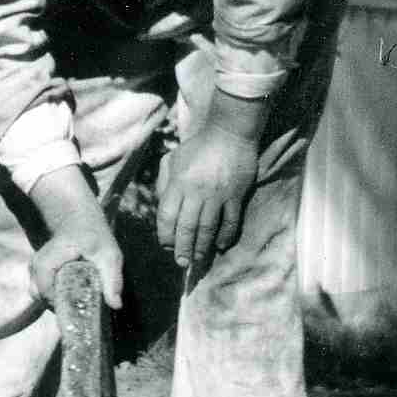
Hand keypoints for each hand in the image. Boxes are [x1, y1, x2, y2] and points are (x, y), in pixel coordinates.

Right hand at [26, 166, 123, 308]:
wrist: (77, 218)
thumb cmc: (94, 235)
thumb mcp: (109, 256)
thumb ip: (112, 280)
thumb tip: (116, 305)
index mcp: (51, 259)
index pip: (46, 290)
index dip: (59, 304)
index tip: (77, 311)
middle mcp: (37, 263)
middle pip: (40, 295)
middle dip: (58, 306)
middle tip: (79, 309)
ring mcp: (34, 266)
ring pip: (38, 294)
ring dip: (55, 301)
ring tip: (75, 301)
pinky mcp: (36, 270)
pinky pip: (40, 290)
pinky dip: (52, 295)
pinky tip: (69, 294)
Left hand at [156, 116, 260, 278]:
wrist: (231, 133)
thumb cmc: (199, 147)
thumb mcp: (173, 159)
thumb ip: (164, 182)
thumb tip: (161, 205)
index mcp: (178, 183)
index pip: (167, 217)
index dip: (165, 235)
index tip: (166, 246)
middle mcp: (196, 192)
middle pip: (186, 227)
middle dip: (182, 249)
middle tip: (182, 262)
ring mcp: (217, 195)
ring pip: (207, 228)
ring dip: (202, 248)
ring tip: (199, 260)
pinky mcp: (236, 196)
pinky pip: (230, 222)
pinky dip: (225, 236)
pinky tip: (220, 245)